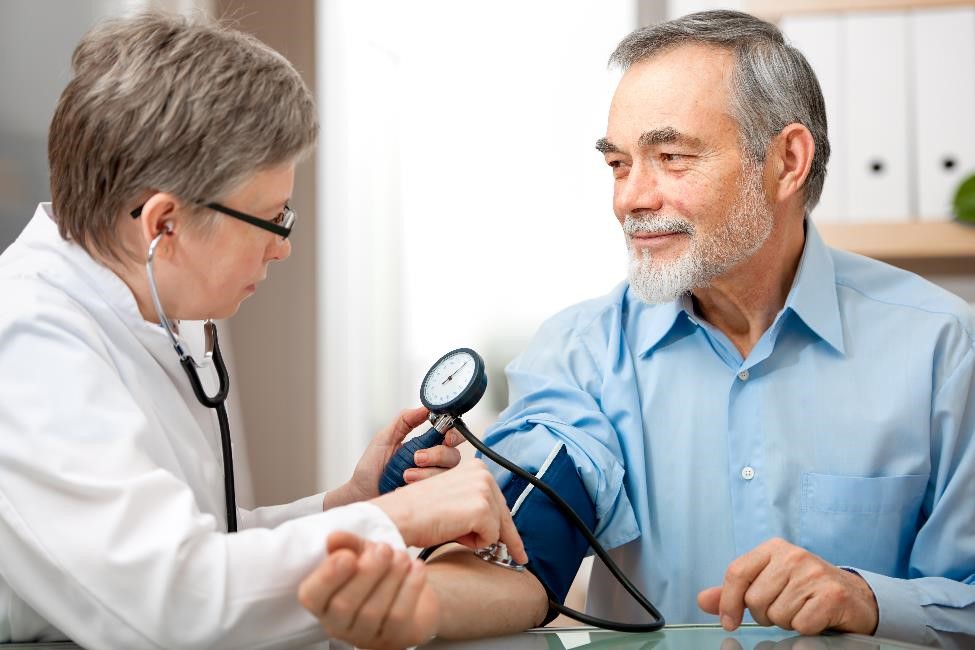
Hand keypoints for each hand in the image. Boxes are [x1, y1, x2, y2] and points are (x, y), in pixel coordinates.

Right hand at [298, 531, 439, 649]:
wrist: (407, 592)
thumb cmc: (376, 572)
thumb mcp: (360, 552)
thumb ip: (347, 543)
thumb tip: (333, 538)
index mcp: (322, 601)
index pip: (312, 596)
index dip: (327, 576)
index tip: (347, 555)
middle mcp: (338, 623)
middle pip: (344, 605)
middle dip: (366, 573)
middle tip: (384, 549)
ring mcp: (365, 635)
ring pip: (373, 611)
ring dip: (390, 578)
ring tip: (402, 555)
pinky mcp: (393, 638)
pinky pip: (398, 616)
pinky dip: (409, 588)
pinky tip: (416, 568)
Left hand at [325, 406, 464, 508]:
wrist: (360, 493)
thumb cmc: (371, 467)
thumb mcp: (384, 438)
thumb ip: (404, 420)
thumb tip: (425, 408)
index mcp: (426, 445)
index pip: (451, 436)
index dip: (454, 435)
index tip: (446, 437)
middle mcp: (433, 463)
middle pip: (453, 456)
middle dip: (438, 455)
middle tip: (417, 458)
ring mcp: (430, 481)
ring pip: (445, 475)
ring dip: (426, 474)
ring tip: (405, 476)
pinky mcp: (427, 497)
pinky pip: (436, 493)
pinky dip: (420, 488)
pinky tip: (403, 488)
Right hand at [371, 459, 528, 564]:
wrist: (398, 516)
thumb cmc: (418, 512)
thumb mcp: (453, 501)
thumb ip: (475, 507)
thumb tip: (497, 531)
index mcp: (476, 468)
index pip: (499, 502)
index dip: (507, 527)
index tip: (518, 546)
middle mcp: (483, 474)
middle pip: (505, 515)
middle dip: (507, 539)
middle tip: (519, 558)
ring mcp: (483, 490)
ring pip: (498, 529)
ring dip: (477, 538)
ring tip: (452, 530)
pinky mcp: (482, 508)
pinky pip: (491, 538)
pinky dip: (475, 543)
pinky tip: (454, 533)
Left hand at [697, 538, 878, 635]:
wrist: (853, 597)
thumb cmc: (803, 589)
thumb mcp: (767, 582)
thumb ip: (734, 592)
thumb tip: (702, 600)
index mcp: (773, 548)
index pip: (736, 572)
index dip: (727, 602)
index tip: (729, 622)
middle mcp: (793, 555)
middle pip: (755, 600)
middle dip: (765, 615)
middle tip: (783, 608)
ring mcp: (813, 573)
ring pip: (777, 615)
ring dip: (786, 621)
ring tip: (801, 610)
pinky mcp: (832, 595)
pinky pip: (800, 625)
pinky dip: (805, 628)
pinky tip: (816, 617)